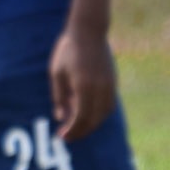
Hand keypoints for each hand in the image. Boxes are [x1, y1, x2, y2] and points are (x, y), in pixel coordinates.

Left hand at [49, 23, 117, 140]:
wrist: (89, 32)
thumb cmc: (68, 51)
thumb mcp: (57, 73)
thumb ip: (59, 97)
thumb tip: (60, 117)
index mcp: (84, 87)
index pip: (81, 118)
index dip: (72, 130)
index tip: (62, 136)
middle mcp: (100, 89)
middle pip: (93, 120)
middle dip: (81, 131)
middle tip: (68, 136)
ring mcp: (110, 86)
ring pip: (104, 115)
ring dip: (91, 124)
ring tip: (77, 128)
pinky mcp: (113, 83)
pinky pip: (109, 106)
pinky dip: (99, 115)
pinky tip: (88, 115)